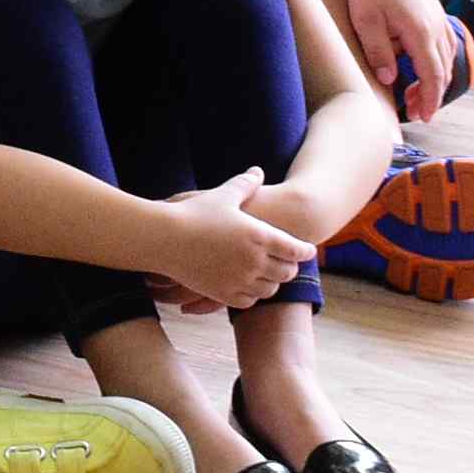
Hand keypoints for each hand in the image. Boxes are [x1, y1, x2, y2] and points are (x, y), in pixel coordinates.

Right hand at [156, 174, 317, 306]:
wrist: (164, 237)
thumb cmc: (194, 212)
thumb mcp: (223, 195)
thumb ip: (245, 184)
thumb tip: (258, 171)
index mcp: (259, 235)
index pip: (295, 250)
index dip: (305, 251)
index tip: (308, 251)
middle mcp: (254, 260)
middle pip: (287, 272)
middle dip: (290, 267)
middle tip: (290, 263)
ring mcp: (239, 279)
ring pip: (269, 289)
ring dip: (273, 282)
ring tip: (271, 275)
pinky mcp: (222, 293)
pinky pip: (248, 301)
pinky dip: (253, 295)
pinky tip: (250, 286)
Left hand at [338, 0, 460, 125]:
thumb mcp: (365, 21)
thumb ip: (379, 52)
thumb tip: (389, 79)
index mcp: (420, 31)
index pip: (433, 75)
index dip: (430, 99)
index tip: (424, 116)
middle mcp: (435, 24)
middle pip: (443, 68)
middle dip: (432, 93)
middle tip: (416, 110)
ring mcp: (437, 14)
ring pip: (447, 55)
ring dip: (436, 76)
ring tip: (418, 91)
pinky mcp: (432, 6)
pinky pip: (443, 40)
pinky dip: (438, 57)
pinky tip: (422, 61)